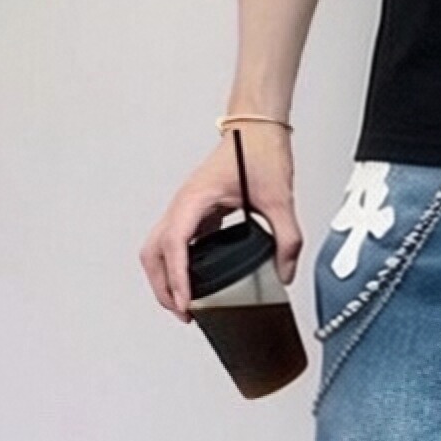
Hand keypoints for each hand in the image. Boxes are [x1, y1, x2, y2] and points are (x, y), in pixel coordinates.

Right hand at [139, 125, 302, 320]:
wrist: (257, 128)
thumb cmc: (260, 151)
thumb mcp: (280, 198)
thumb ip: (287, 238)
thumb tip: (284, 273)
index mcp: (195, 199)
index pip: (175, 244)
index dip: (177, 277)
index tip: (186, 302)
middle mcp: (183, 205)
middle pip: (153, 252)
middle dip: (162, 287)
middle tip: (184, 312)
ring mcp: (186, 208)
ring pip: (159, 249)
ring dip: (165, 278)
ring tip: (186, 303)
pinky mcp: (195, 212)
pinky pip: (175, 243)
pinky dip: (177, 265)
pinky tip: (197, 281)